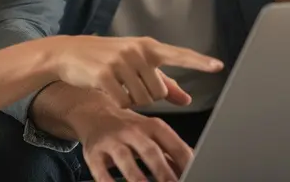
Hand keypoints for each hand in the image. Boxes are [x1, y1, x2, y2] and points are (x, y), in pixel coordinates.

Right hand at [48, 35, 221, 108]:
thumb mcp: (135, 64)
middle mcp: (137, 51)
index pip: (179, 55)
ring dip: (132, 101)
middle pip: (159, 92)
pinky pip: (124, 102)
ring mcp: (121, 62)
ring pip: (143, 100)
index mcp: (148, 47)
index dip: (199, 62)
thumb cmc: (106, 59)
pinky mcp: (105, 74)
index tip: (218, 66)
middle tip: (129, 83)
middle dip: (147, 96)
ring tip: (118, 84)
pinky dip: (118, 103)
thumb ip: (163, 82)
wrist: (69, 53)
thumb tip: (187, 99)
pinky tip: (108, 90)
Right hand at [76, 105, 191, 181]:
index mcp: (153, 126)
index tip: (196, 174)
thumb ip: (172, 150)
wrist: (93, 113)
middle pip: (150, 152)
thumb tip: (195, 165)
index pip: (174, 144)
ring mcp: (112, 141)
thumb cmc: (129, 128)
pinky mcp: (94, 153)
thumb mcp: (152, 132)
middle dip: (163, 173)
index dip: (186, 163)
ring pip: (126, 161)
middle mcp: (132, 131)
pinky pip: (101, 172)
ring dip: (138, 179)